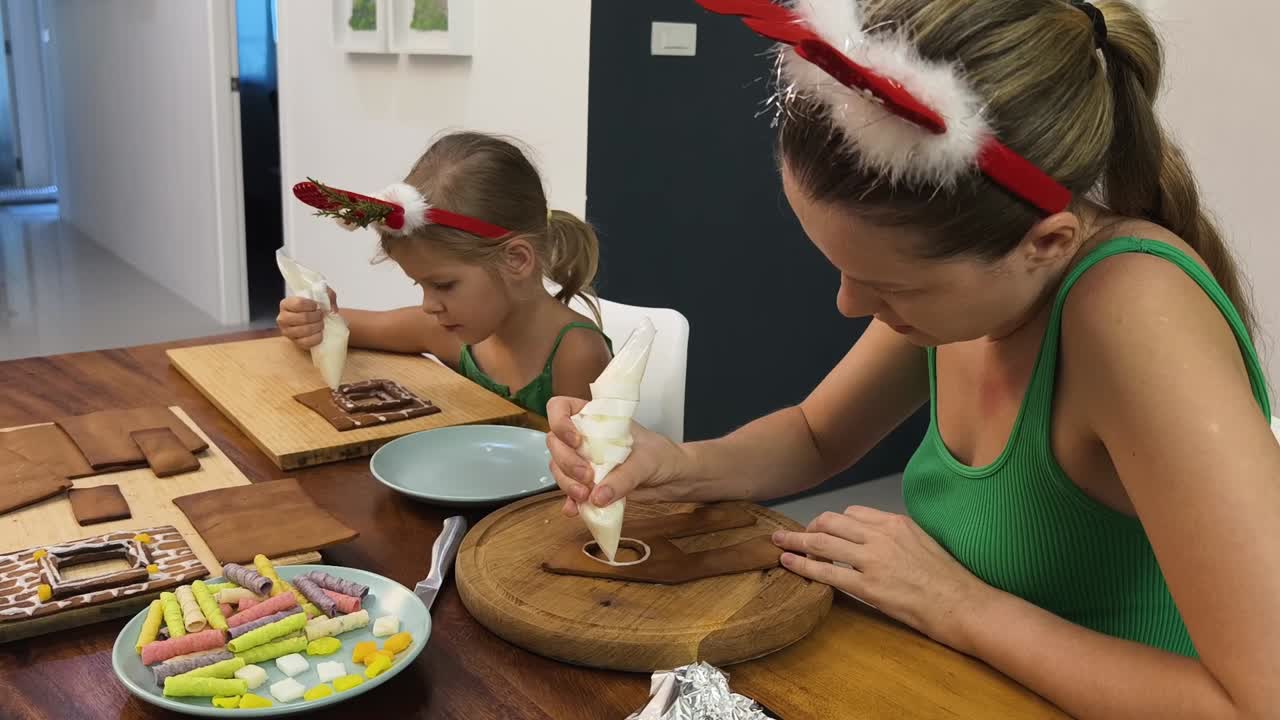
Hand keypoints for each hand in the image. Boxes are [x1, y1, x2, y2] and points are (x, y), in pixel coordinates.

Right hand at [277, 287, 337, 348]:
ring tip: (321, 323)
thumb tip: (329, 302)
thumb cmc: (316, 308)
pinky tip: (320, 333)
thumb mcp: (321, 296)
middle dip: (316, 316)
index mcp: (286, 304)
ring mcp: (287, 332)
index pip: (298, 303)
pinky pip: (306, 342)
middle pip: (303, 317)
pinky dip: (317, 337)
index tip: (317, 306)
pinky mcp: (295, 342)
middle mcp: (283, 318)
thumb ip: (326, 293)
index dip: (311, 305)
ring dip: (317, 326)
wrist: (317, 323)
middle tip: (321, 316)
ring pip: (305, 330)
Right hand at [545, 396, 687, 516]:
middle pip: (555, 443)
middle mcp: (585, 437)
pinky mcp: (588, 484)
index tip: (576, 441)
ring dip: (567, 483)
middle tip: (587, 477)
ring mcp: (584, 461)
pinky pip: (569, 491)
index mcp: (596, 418)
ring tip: (586, 497)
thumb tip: (598, 496)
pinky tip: (575, 510)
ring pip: (559, 468)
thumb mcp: (645, 461)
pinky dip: (570, 501)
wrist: (672, 478)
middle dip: (566, 461)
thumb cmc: (661, 456)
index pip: (561, 408)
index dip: (560, 422)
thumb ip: (623, 478)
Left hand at [772, 506, 991, 648]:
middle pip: (831, 523)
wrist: (964, 604)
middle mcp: (881, 536)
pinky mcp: (868, 587)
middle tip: (793, 534)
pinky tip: (788, 564)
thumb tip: (880, 541)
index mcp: (896, 523)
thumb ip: (898, 537)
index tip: (822, 528)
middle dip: (808, 527)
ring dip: (796, 542)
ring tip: (779, 543)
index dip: (832, 521)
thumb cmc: (951, 580)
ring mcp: (873, 561)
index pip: (853, 513)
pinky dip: (802, 566)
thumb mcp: (925, 542)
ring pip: (822, 544)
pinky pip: (827, 573)